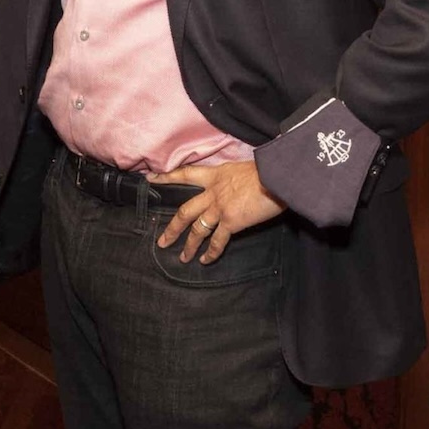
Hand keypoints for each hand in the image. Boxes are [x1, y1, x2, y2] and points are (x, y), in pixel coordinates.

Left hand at [152, 160, 286, 264]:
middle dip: (172, 228)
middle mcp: (213, 191)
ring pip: (197, 229)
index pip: (185, 174)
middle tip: (162, 242)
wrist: (278, 174)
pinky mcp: (231, 221)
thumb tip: (235, 188)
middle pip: (185, 211)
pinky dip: (211, 252)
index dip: (167, 177)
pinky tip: (206, 260)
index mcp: (216, 174)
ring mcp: (220, 207)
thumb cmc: (268, 168)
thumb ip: (233, 179)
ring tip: (183, 258)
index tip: (151, 179)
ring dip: (189, 245)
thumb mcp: (244, 168)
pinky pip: (217, 241)